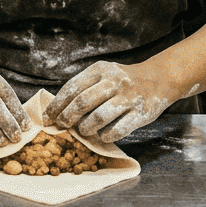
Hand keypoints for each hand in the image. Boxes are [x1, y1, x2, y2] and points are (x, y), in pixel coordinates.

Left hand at [46, 61, 174, 142]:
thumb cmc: (122, 81)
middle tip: (62, 126)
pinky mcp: (140, 114)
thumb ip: (83, 88)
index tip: (47, 117)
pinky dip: (105, 136)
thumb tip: (57, 110)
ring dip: (86, 129)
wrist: (158, 79)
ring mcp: (128, 98)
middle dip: (67, 118)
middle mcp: (114, 82)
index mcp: (100, 70)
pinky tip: (102, 135)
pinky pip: (116, 131)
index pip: (72, 88)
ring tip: (84, 131)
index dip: (57, 105)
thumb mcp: (103, 74)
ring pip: (98, 118)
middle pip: (82, 103)